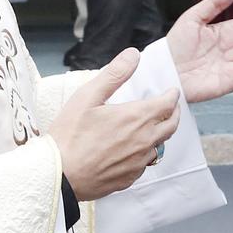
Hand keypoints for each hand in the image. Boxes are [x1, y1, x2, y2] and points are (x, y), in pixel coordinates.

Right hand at [47, 49, 180, 200]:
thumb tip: (133, 55)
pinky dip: (144, 154)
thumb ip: (114, 74)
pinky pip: (144, 164)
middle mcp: (144, 141)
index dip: (172, 96)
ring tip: (152, 128)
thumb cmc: (70, 135)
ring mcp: (138, 162)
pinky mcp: (129, 178)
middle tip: (171, 108)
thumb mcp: (88, 96)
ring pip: (159, 146)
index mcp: (137, 118)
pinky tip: (133, 150)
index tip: (172, 91)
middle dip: (174, 114)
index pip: (167, 104)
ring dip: (159, 135)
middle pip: (171, 126)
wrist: (59, 174)